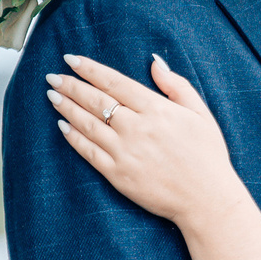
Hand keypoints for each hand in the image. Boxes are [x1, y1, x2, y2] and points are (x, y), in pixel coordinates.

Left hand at [47, 53, 236, 225]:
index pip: (114, 82)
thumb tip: (154, 62)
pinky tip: (63, 126)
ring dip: (67, 108)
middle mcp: (136, 128)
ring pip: (87, 124)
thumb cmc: (207, 155)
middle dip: (71, 86)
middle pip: (95, 100)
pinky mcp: (117, 175)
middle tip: (53, 76)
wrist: (206, 199)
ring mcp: (124, 152)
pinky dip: (74, 137)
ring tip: (53, 96)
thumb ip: (176, 85)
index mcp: (156, 109)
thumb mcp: (200, 113)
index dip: (89, 69)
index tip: (71, 60)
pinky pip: (89, 152)